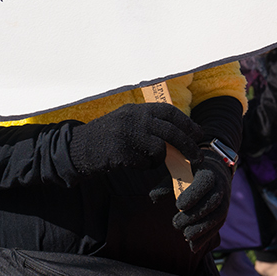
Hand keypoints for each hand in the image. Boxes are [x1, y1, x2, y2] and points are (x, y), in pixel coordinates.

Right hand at [69, 103, 201, 176]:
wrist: (77, 149)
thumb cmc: (108, 138)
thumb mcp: (128, 122)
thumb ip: (150, 124)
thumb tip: (183, 134)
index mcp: (137, 109)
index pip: (170, 112)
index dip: (187, 124)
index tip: (199, 134)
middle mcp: (133, 118)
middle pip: (171, 132)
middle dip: (187, 145)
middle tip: (197, 157)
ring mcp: (127, 134)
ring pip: (159, 149)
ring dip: (160, 158)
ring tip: (149, 160)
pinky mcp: (121, 152)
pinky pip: (145, 162)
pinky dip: (145, 166)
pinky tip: (134, 164)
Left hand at [173, 148, 232, 250]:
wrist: (215, 172)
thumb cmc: (191, 173)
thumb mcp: (178, 174)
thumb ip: (166, 185)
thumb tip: (153, 197)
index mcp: (209, 173)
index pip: (205, 183)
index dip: (194, 194)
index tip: (178, 206)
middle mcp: (220, 186)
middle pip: (213, 202)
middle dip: (195, 215)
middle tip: (176, 224)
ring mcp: (225, 200)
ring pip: (218, 216)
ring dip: (202, 229)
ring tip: (186, 236)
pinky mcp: (224, 213)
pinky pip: (218, 226)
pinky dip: (206, 237)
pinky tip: (193, 246)